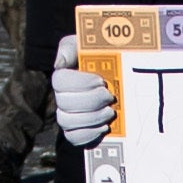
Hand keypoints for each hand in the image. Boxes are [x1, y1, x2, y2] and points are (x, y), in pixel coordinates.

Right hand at [50, 33, 116, 149]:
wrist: (123, 78)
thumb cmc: (105, 58)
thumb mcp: (90, 45)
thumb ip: (73, 47)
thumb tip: (60, 63)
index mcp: (65, 75)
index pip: (59, 81)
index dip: (80, 83)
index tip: (100, 81)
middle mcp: (63, 96)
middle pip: (64, 103)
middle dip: (90, 101)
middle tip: (110, 96)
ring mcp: (69, 115)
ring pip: (67, 122)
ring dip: (91, 118)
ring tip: (110, 112)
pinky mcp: (79, 130)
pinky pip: (73, 138)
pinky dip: (89, 134)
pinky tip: (104, 127)